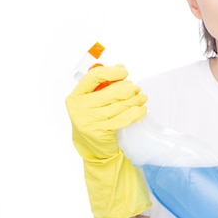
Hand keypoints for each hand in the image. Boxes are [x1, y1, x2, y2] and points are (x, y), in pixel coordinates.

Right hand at [65, 64, 151, 217]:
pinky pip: (124, 118)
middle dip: (129, 88)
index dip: (112, 72)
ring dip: (136, 100)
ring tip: (142, 98)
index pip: (93, 76)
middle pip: (111, 91)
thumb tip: (121, 66)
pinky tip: (142, 110)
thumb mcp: (93, 102)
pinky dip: (136, 113)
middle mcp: (79, 108)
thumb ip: (104, 85)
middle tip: (137, 89)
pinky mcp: (100, 132)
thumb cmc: (94, 121)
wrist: (92, 150)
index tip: (125, 72)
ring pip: (120, 105)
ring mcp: (89, 121)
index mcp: (75, 96)